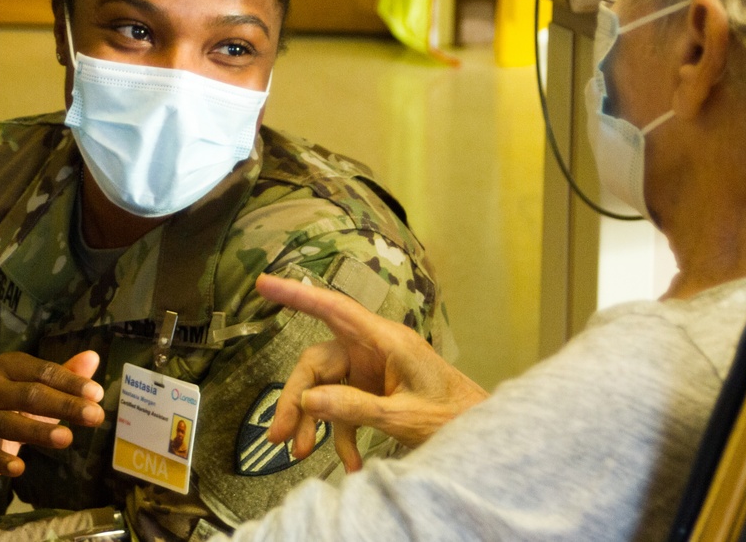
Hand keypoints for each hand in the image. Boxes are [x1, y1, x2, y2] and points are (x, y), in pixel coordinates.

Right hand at [0, 350, 103, 480]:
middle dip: (64, 405)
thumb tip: (93, 356)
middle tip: (96, 416)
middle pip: (28, 394)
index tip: (97, 394)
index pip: (43, 371)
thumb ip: (67, 374)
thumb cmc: (16, 405)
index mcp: (8, 366)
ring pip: (8, 423)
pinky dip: (2, 462)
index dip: (71, 382)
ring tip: (67, 438)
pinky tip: (20, 468)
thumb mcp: (41, 387)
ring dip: (39, 431)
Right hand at [256, 273, 487, 472]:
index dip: (297, 294)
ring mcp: (373, 370)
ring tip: (303, 454)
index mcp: (385, 340)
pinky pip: (345, 405)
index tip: (264, 283)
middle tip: (279, 437)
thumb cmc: (452, 415)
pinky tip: (350, 462)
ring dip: (315, 422)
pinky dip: (342, 433)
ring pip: (326, 387)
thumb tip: (307, 401)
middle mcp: (374, 349)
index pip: (334, 309)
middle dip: (296, 399)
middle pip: (319, 362)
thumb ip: (354, 407)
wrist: (481, 433)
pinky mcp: (376, 389)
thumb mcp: (401, 416)